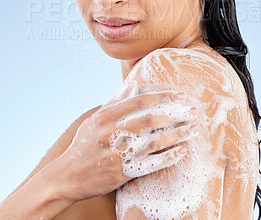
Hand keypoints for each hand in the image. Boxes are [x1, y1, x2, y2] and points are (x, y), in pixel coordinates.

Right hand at [56, 91, 198, 202]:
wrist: (67, 176)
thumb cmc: (84, 144)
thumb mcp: (95, 119)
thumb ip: (115, 101)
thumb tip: (133, 85)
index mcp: (105, 117)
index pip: (138, 102)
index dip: (161, 97)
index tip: (179, 96)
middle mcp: (111, 133)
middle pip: (149, 121)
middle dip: (174, 115)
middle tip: (193, 112)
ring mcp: (116, 154)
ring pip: (153, 142)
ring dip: (176, 135)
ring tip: (193, 130)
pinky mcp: (120, 173)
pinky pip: (149, 164)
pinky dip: (167, 157)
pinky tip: (181, 152)